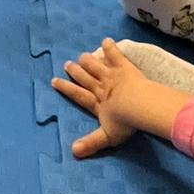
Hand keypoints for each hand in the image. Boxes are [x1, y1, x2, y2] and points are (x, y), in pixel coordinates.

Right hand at [52, 39, 188, 157]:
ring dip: (89, 60)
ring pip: (96, 66)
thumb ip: (91, 144)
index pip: (78, 95)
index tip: (54, 81)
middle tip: (67, 64)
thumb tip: (73, 152)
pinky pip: (115, 56)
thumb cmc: (125, 122)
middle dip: (75, 71)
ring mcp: (112, 75)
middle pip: (86, 78)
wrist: (139, 105)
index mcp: (96, 103)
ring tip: (82, 55)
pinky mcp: (124, 67)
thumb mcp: (107, 137)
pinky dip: (110, 48)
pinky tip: (106, 41)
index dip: (66, 88)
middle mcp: (101, 87)